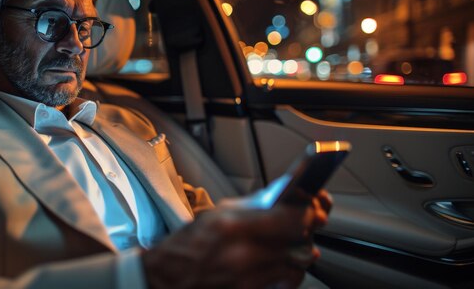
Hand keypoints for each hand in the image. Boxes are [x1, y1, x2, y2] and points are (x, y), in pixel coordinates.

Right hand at [142, 190, 331, 288]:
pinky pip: (285, 284)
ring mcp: (249, 281)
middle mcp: (244, 255)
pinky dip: (287, 273)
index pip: (292, 218)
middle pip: (300, 244)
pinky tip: (278, 265)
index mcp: (234, 226)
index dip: (309, 213)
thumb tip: (286, 201)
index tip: (315, 209)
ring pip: (297, 266)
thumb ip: (253, 208)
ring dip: (297, 255)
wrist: (166, 280)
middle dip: (305, 233)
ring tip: (286, 246)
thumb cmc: (188, 245)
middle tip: (304, 225)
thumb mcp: (216, 214)